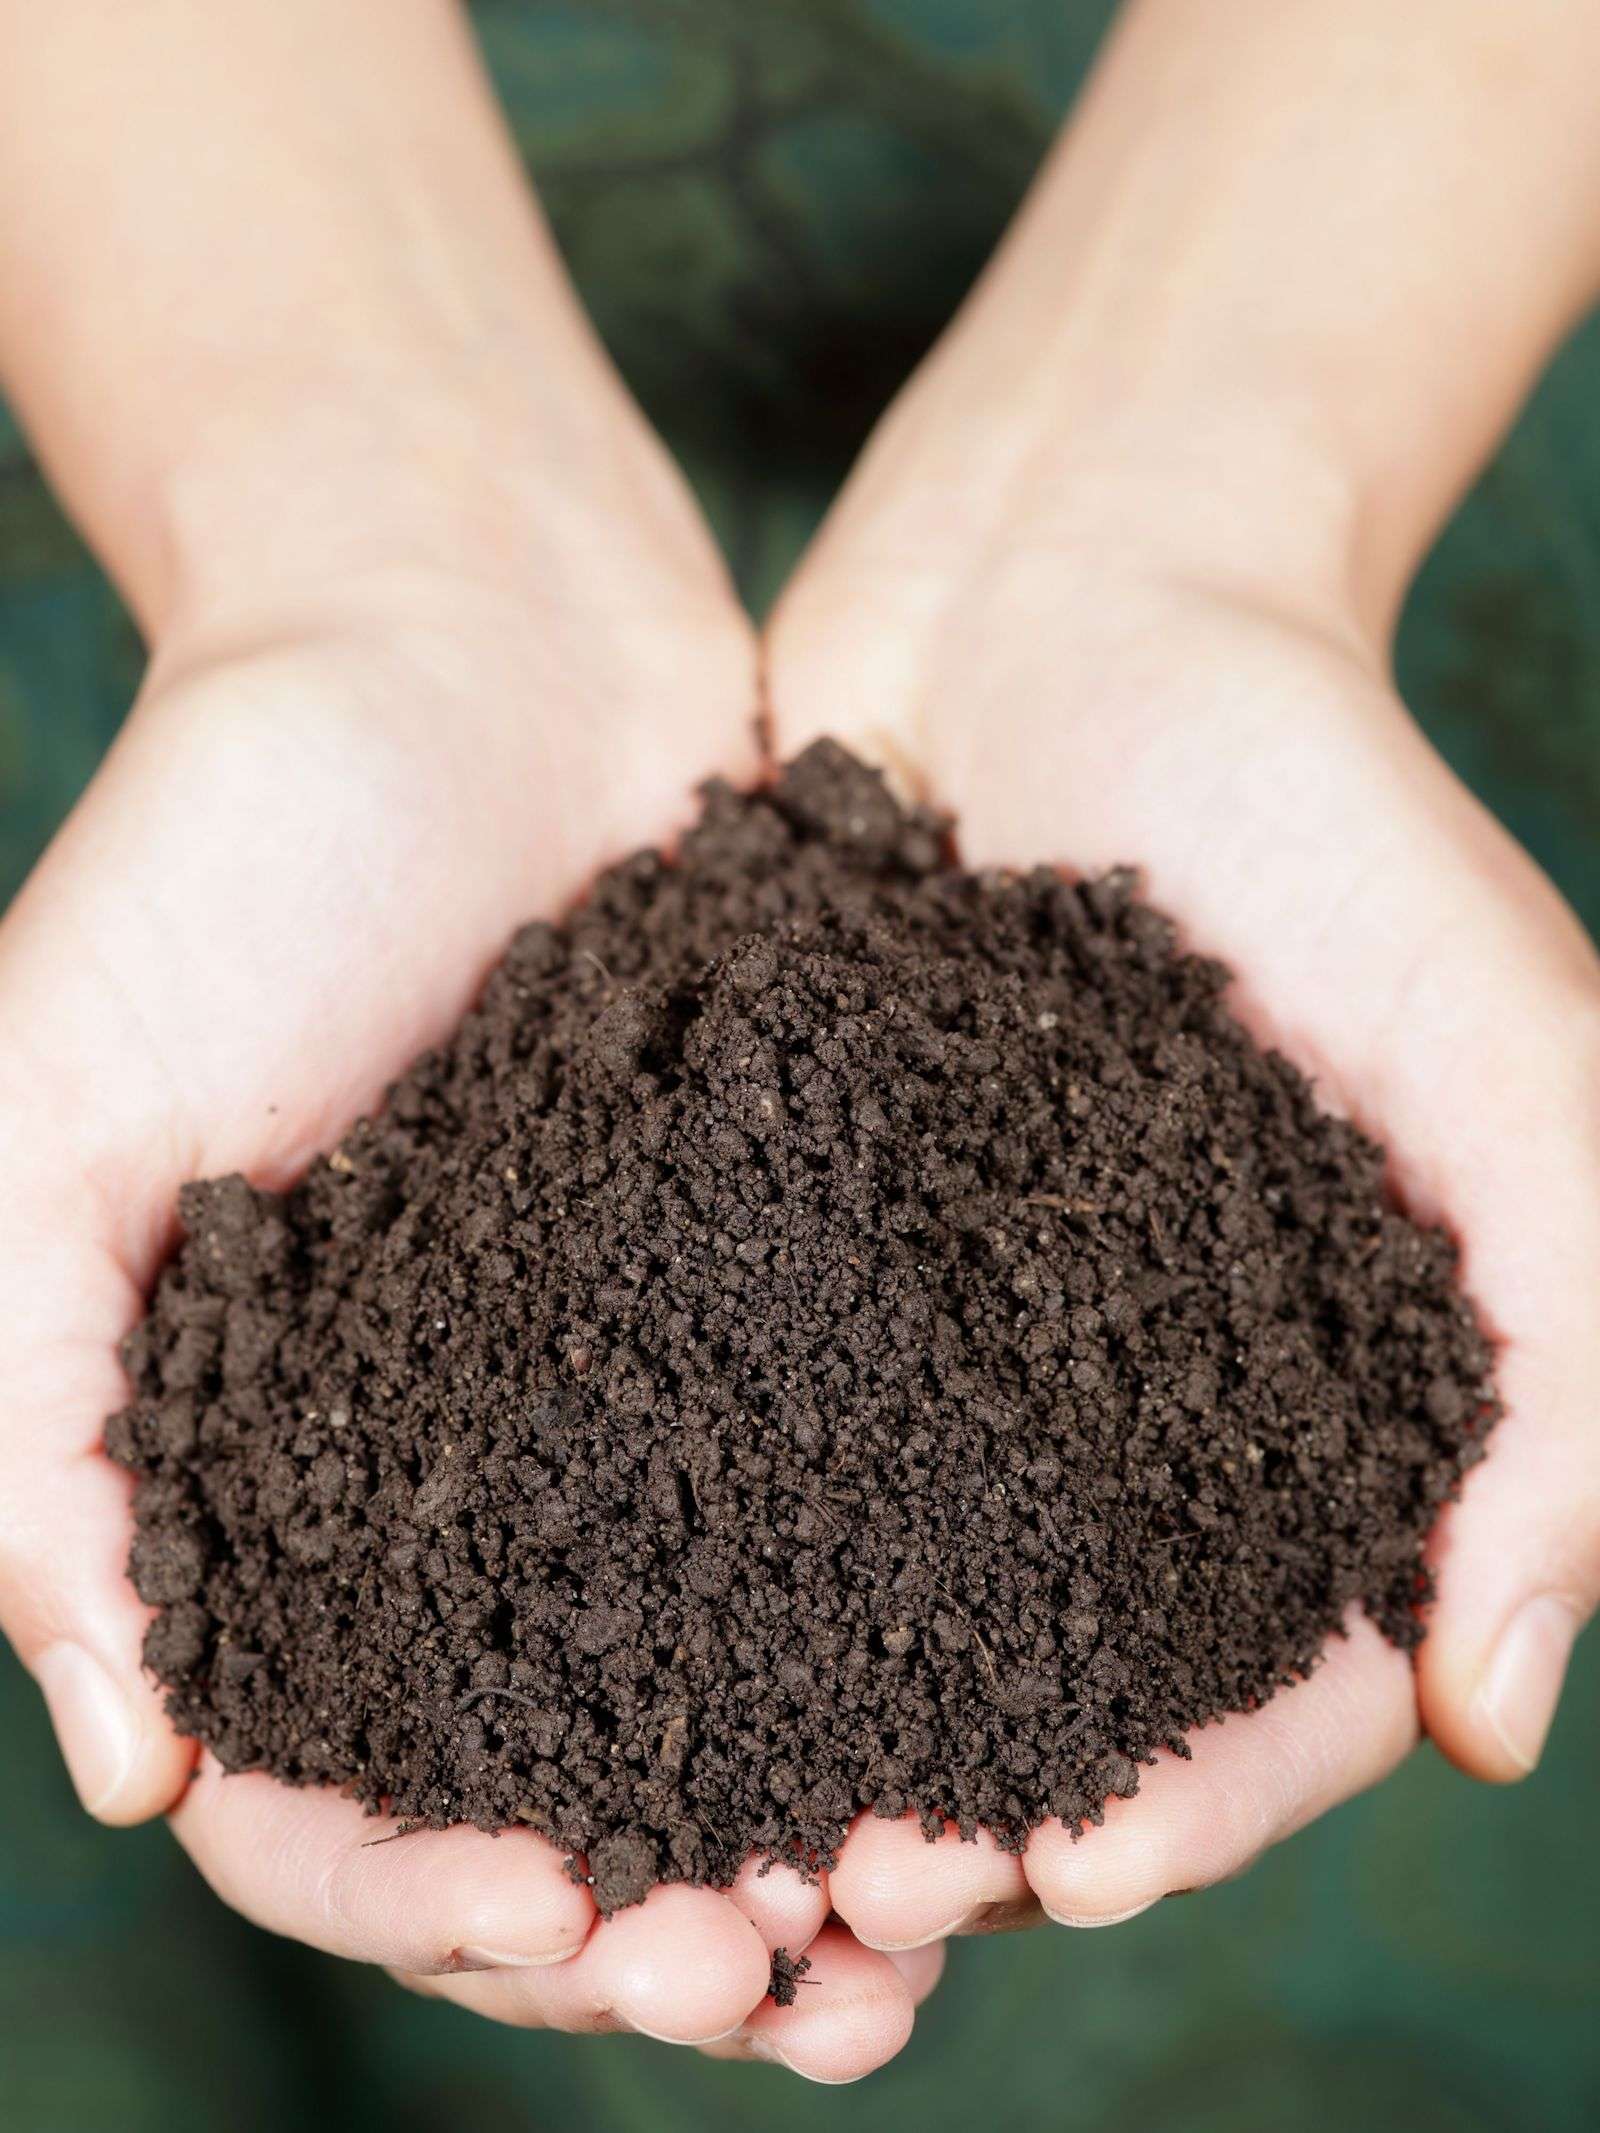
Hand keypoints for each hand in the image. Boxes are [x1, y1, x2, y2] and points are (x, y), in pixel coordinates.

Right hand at [0, 450, 947, 2078]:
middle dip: (645, 1926)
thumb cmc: (221, 845)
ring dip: (800, 1837)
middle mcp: (440, 1472)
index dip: (410, 1899)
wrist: (461, 639)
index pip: (310, 1789)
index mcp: (247, 1479)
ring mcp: (610, 1392)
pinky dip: (902, 1635)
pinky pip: (840, 1506)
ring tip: (923, 1923)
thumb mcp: (53, 1113)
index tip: (556, 1930)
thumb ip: (39, 1424)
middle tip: (790, 1989)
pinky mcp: (768, 1290)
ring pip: (709, 1691)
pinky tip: (1000, 1708)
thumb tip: (130, 1764)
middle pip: (534, 1789)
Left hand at [762, 411, 1599, 1945]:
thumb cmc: (1334, 813)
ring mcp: (954, 1326)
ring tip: (700, 1834)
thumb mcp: (1522, 1072)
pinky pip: (736, 1415)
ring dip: (804, 1732)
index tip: (1065, 1872)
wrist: (1085, 600)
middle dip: (965, 1819)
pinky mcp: (792, 1231)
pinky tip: (595, 1625)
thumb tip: (1496, 1718)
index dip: (1195, 1803)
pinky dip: (684, 1536)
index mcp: (1323, 1408)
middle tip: (836, 1905)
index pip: (1279, 1682)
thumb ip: (1565, 1376)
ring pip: (883, 1594)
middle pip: (1059, 1688)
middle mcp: (1130, 1402)